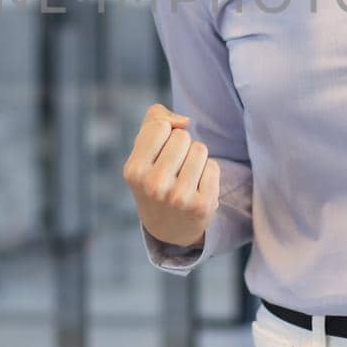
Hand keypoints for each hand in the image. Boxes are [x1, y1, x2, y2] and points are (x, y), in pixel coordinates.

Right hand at [124, 102, 219, 249]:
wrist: (168, 227)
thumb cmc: (155, 176)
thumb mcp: (143, 149)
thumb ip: (155, 120)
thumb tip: (184, 121)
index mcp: (134, 170)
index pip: (160, 126)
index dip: (165, 132)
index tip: (159, 150)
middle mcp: (153, 185)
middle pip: (182, 136)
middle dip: (181, 146)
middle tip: (174, 168)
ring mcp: (178, 198)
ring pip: (199, 149)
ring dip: (196, 158)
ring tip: (185, 177)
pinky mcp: (201, 206)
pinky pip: (213, 167)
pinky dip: (208, 173)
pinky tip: (197, 188)